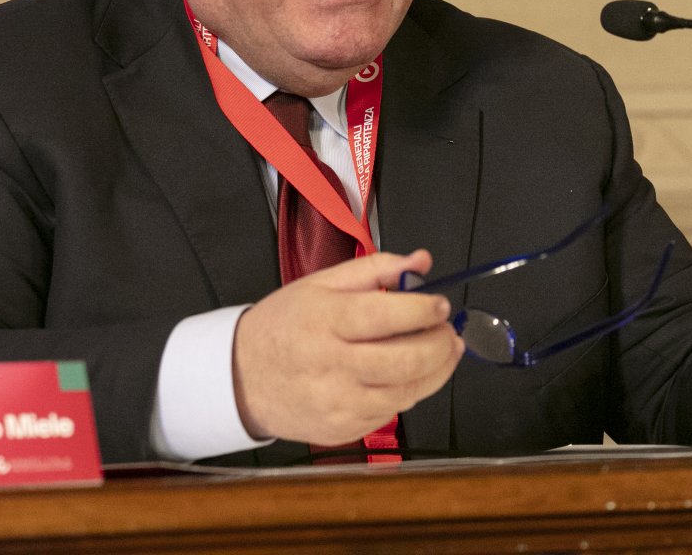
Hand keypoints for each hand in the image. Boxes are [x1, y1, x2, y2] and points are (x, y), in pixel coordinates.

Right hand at [232, 249, 463, 444]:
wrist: (242, 377)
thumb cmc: (285, 326)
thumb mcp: (322, 283)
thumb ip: (376, 268)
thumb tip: (421, 261)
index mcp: (324, 321)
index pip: (386, 316)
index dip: (423, 310)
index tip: (440, 305)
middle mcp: (331, 365)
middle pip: (405, 360)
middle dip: (441, 344)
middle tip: (449, 330)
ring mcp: (337, 403)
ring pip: (407, 392)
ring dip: (437, 371)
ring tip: (443, 351)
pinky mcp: (343, 429)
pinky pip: (393, 412)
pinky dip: (411, 391)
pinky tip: (411, 374)